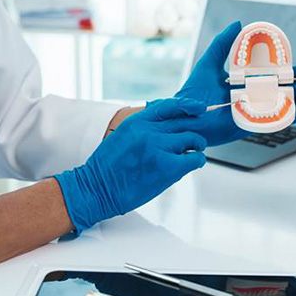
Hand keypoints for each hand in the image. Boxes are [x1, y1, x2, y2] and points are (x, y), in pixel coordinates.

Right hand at [55, 98, 207, 232]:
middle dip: (193, 131)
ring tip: (194, 153)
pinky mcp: (167, 167)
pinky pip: (194, 158)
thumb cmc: (108, 167)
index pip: (170, 106)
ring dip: (197, 146)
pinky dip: (197, 161)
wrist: (95, 189)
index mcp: (137, 121)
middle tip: (196, 140)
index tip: (200, 108)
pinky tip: (193, 164)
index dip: (188, 106)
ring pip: (193, 139)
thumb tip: (170, 124)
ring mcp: (158, 148)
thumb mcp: (123, 135)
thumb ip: (145, 127)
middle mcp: (149, 131)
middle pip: (184, 123)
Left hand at [176, 21, 295, 145]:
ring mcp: (253, 113)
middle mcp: (251, 98)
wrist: (184, 116)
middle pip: (282, 92)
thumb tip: (238, 24)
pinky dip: (294, 118)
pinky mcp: (252, 126)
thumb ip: (222, 43)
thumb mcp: (209, 63)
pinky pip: (276, 123)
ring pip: (283, 107)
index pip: (272, 77)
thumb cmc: (193, 91)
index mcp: (244, 84)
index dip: (288, 73)